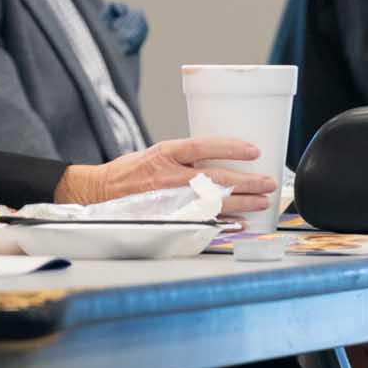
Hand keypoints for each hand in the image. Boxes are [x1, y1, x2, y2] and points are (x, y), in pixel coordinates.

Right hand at [57, 135, 277, 207]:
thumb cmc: (128, 173)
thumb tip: (219, 159)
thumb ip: (183, 157)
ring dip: (243, 203)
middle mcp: (169, 177)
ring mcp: (170, 200)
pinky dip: (225, 222)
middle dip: (247, 181)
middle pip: (217, 178)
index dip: (232, 147)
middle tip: (268, 182)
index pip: (204, 145)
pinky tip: (240, 222)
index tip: (254, 151)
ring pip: (215, 201)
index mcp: (164, 154)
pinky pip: (203, 221)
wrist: (98, 194)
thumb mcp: (154, 154)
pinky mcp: (169, 218)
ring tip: (262, 202)